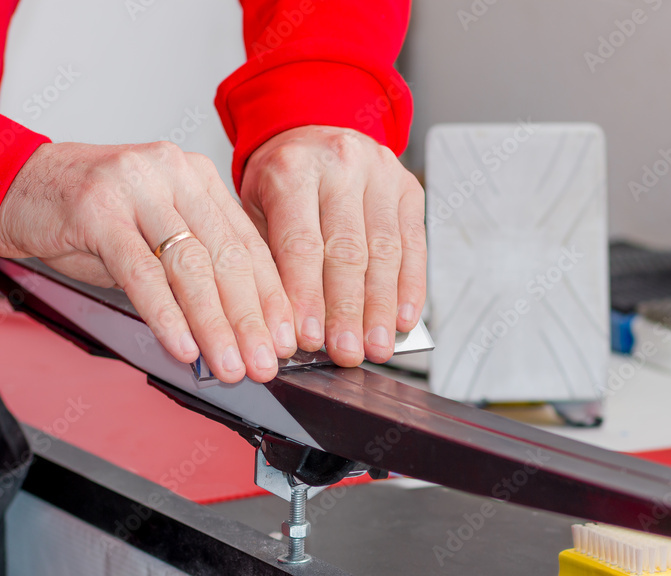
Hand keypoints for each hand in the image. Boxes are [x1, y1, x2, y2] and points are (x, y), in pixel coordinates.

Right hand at [0, 142, 295, 383]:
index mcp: (199, 177)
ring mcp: (136, 188)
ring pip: (191, 266)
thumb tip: (241, 327)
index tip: (288, 339)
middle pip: (226, 257)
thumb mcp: (156, 231)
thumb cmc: (92, 215)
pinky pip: (142, 273)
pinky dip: (166, 315)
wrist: (16, 184)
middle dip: (251, 320)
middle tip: (266, 363)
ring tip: (229, 365)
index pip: (248, 244)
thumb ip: (197, 266)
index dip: (272, 297)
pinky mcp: (98, 210)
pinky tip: (183, 347)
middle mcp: (174, 174)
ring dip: (214, 325)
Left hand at [239, 125, 426, 365]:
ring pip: (385, 251)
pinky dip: (410, 286)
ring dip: (382, 307)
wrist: (312, 127)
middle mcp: (339, 166)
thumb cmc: (280, 178)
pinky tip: (403, 318)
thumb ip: (271, 259)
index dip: (307, 296)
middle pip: (348, 251)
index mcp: (292, 170)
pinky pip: (414, 244)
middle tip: (347, 352)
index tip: (308, 339)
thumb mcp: (256, 208)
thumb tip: (287, 324)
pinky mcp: (408, 187)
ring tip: (375, 346)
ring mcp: (380, 174)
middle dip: (348, 310)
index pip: (301, 243)